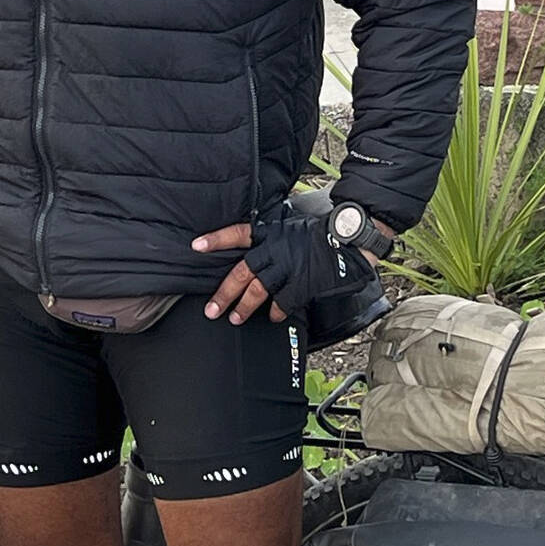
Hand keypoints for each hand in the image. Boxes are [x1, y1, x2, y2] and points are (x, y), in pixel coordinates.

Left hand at [195, 209, 385, 322]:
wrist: (349, 237)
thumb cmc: (320, 232)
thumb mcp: (290, 226)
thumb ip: (271, 239)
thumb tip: (253, 252)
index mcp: (271, 232)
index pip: (237, 233)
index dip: (217, 239)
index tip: (195, 246)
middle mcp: (275, 249)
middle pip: (241, 271)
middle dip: (224, 293)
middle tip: (211, 309)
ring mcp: (289, 267)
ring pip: (257, 290)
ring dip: (244, 307)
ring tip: (234, 318)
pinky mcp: (303, 282)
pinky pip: (283, 302)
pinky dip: (276, 312)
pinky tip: (272, 317)